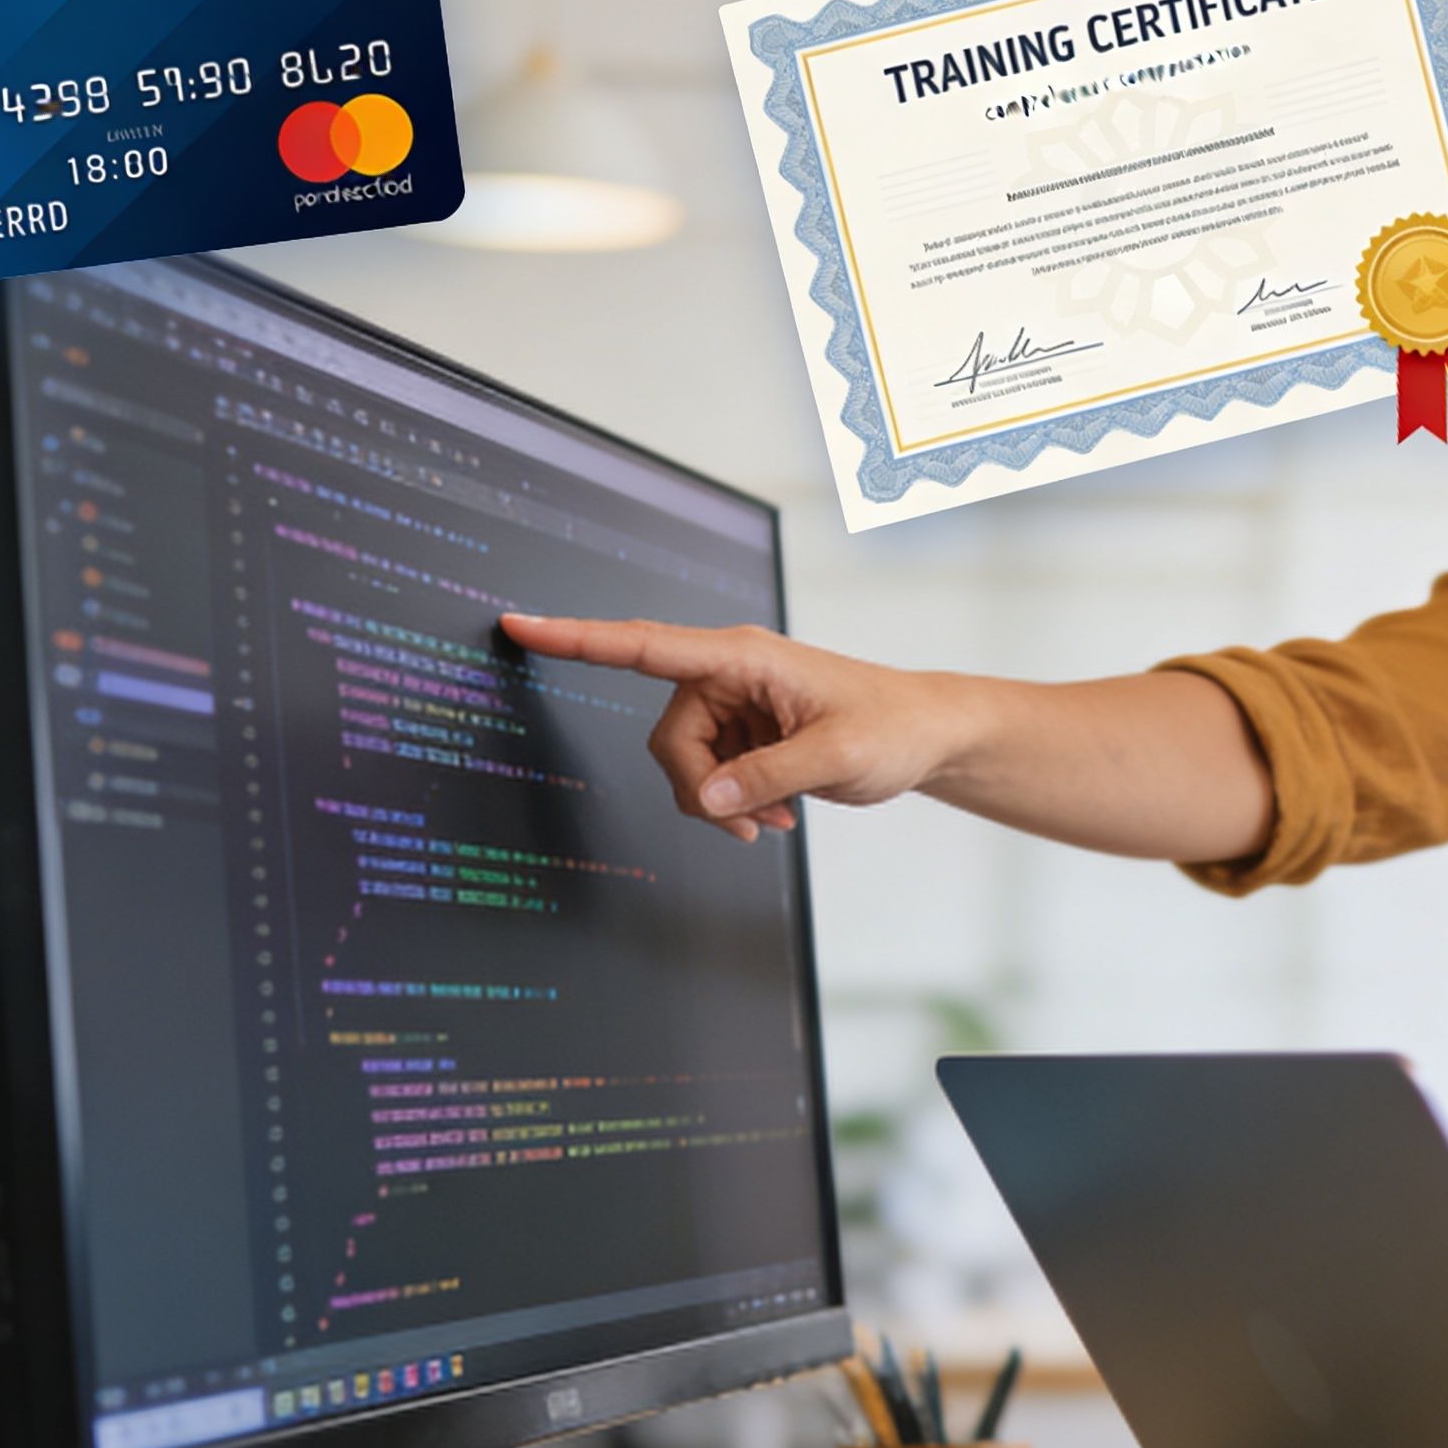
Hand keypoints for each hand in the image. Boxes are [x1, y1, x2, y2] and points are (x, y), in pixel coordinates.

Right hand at [498, 614, 950, 842]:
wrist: (926, 737)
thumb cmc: (891, 728)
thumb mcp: (836, 757)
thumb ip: (768, 777)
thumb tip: (708, 799)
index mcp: (744, 656)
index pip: (645, 646)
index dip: (578, 638)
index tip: (521, 625)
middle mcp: (729, 673)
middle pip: (668, 738)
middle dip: (698, 789)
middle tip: (750, 822)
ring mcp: (734, 704)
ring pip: (684, 764)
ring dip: (720, 802)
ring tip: (775, 819)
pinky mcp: (743, 732)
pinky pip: (708, 776)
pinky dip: (734, 803)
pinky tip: (777, 815)